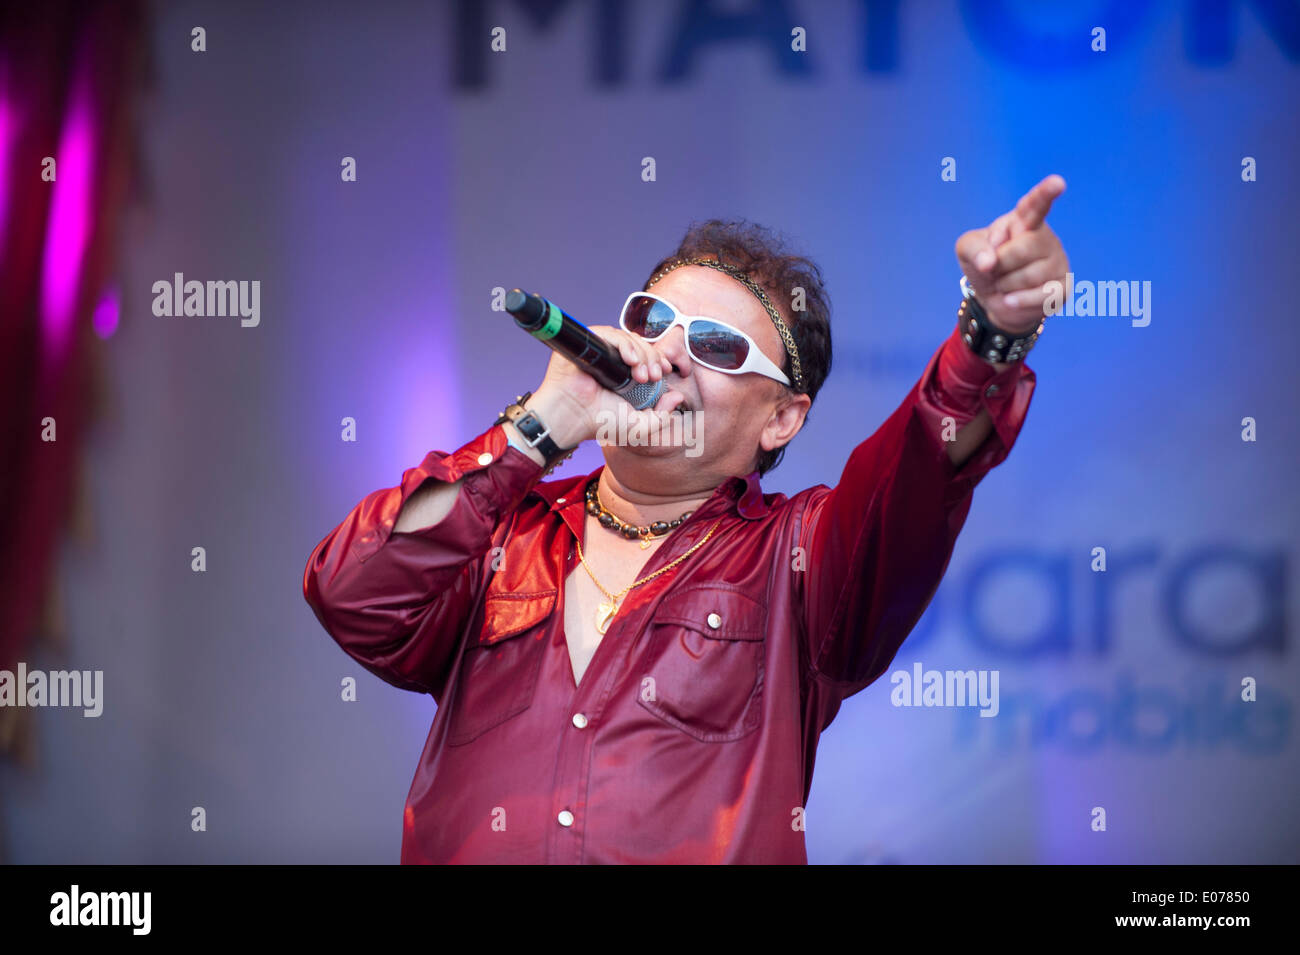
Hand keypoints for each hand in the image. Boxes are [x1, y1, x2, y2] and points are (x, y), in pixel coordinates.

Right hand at [526, 326, 687, 448]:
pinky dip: (624, 344)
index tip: (665, 372)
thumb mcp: (638, 425)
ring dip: (641, 354)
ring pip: (628, 338)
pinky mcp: (587, 343)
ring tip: (641, 375)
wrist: (572, 419)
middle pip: (641, 345)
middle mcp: (613, 359)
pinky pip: (610, 334)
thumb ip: (661, 417)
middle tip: (653, 377)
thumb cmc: (599, 423)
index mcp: (624, 373)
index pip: (647, 355)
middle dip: (653, 358)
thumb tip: (678, 397)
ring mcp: (600, 350)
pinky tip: (631, 361)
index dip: (659, 359)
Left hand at [955, 174, 1069, 335]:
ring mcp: (1057, 263)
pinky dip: (1018, 300)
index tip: (1057, 183)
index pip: (1034, 205)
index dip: (1045, 194)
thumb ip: (973, 247)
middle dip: (1001, 263)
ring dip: (1006, 284)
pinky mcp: (1062, 288)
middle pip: (1024, 248)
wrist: (995, 299)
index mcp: (1024, 220)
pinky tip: (1010, 300)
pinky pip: (1041, 296)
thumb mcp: (968, 250)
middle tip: (995, 267)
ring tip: (1005, 282)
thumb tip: (989, 262)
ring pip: (1030, 275)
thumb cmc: (985, 264)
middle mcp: (1045, 238)